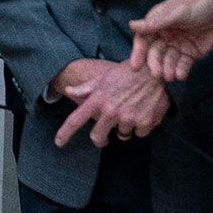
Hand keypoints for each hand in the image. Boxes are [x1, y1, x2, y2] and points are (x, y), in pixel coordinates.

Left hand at [51, 59, 170, 147]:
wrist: (154, 70)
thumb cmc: (126, 72)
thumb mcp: (103, 77)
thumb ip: (85, 88)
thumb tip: (69, 90)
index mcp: (97, 100)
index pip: (75, 120)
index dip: (65, 133)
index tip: (59, 143)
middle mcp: (110, 111)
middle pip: (97, 137)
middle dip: (100, 139)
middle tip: (103, 138)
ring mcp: (128, 118)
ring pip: (121, 135)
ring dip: (124, 128)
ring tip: (130, 113)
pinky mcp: (146, 122)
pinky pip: (139, 133)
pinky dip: (141, 127)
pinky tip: (143, 113)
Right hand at [128, 0, 212, 82]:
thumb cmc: (198, 5)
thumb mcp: (176, 12)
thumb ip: (155, 22)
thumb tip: (132, 25)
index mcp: (158, 22)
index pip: (144, 39)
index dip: (139, 52)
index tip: (136, 66)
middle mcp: (166, 35)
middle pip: (156, 52)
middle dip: (155, 63)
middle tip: (157, 74)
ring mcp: (179, 44)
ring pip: (169, 60)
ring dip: (168, 69)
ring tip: (170, 76)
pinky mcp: (192, 52)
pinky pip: (183, 63)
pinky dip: (181, 70)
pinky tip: (181, 75)